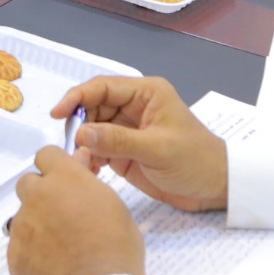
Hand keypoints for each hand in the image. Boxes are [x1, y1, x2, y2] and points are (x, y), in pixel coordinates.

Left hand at [8, 147, 146, 274]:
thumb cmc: (116, 246)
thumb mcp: (113, 204)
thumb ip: (88, 179)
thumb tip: (79, 159)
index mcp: (65, 178)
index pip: (46, 155)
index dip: (55, 167)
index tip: (64, 181)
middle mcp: (38, 196)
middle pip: (28, 183)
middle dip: (41, 194)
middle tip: (61, 215)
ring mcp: (22, 225)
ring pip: (23, 215)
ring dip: (37, 223)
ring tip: (60, 246)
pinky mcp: (14, 253)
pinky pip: (19, 244)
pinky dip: (32, 250)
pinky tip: (52, 264)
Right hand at [51, 75, 228, 211]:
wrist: (215, 187)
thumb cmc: (195, 160)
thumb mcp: (157, 149)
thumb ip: (118, 141)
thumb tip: (81, 134)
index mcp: (146, 94)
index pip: (102, 87)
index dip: (77, 97)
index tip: (58, 115)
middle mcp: (134, 107)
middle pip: (93, 107)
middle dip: (80, 125)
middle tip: (74, 149)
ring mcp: (127, 130)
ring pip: (92, 130)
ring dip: (83, 145)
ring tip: (84, 164)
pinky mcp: (124, 152)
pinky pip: (98, 149)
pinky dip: (90, 159)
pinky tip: (91, 171)